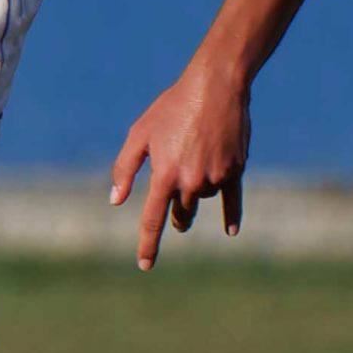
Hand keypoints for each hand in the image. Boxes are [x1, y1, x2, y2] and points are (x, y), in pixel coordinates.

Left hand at [106, 58, 250, 270]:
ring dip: (197, 192)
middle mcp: (191, 182)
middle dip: (176, 218)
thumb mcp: (140, 133)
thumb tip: (116, 201)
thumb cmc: (172, 108)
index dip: (148, 246)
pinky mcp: (235, 171)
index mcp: (164, 175)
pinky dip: (231, 216)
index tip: (145, 265)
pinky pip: (232, 201)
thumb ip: (125, 168)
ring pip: (203, 199)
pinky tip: (230, 231)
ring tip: (195, 160)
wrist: (216, 87)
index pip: (152, 221)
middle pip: (180, 215)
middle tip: (175, 211)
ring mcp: (215, 178)